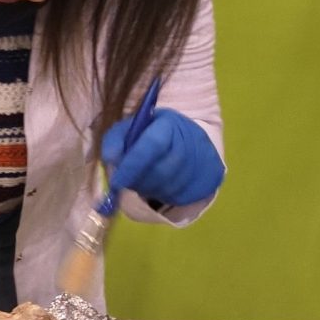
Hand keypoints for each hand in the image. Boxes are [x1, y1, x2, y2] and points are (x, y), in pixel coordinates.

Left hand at [104, 109, 223, 210]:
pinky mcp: (208, 180)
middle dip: (138, 181)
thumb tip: (111, 159)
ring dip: (147, 189)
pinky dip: (161, 195)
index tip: (117, 182)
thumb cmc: (151, 133)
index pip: (153, 145)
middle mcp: (191, 141)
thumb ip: (115, 140)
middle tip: (125, 182)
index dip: (133, 166)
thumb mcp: (129, 128)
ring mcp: (202, 161)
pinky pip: (179, 196)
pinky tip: (155, 185)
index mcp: (170, 123)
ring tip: (139, 181)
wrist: (187, 139)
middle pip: (162, 170)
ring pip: (170, 186)